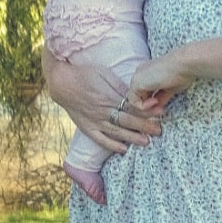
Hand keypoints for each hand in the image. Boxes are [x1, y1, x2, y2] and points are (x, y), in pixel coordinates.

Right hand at [42, 49, 161, 154]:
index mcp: (108, 96)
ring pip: (117, 132)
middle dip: (145, 126)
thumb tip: (135, 93)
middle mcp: (102, 111)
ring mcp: (94, 121)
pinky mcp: (87, 127)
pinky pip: (100, 139)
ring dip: (132, 138)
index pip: (132, 106)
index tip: (160, 113)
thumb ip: (119, 86)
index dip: (147, 110)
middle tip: (159, 130)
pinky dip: (112, 145)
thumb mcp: (103, 73)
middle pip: (127, 120)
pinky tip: (123, 150)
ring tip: (147, 142)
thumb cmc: (84, 74)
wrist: (61, 83)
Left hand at [127, 47, 196, 112]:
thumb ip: (161, 97)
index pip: (144, 95)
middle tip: (160, 112)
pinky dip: (143, 107)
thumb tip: (157, 107)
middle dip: (148, 110)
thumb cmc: (182, 73)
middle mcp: (140, 74)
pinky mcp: (136, 82)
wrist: (184, 64)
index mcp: (148, 74)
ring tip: (159, 110)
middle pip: (138, 99)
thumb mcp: (170, 89)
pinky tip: (155, 102)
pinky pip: (133, 101)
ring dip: (147, 110)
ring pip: (134, 102)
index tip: (162, 109)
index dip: (151, 106)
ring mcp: (137, 77)